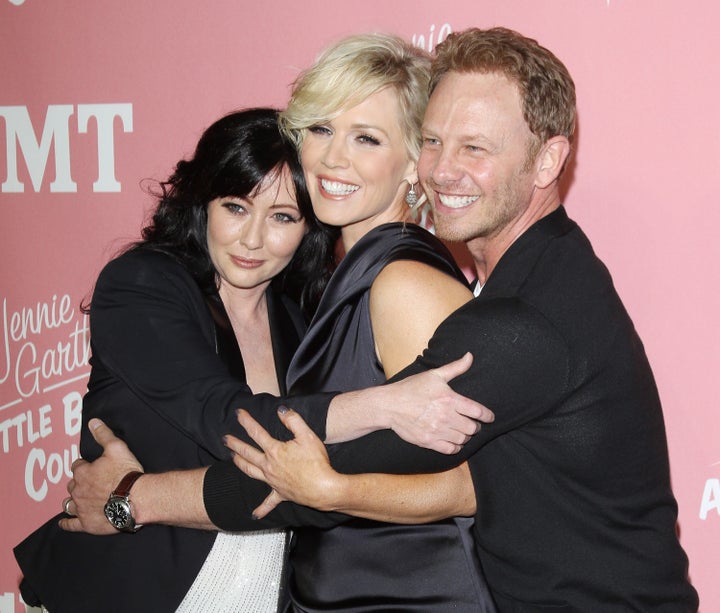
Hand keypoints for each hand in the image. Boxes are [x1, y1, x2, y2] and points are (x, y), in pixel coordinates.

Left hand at [59, 418, 143, 533]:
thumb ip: (103, 435)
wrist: (136, 499)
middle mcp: (78, 491)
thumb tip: (93, 422)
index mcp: (83, 473)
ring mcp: (81, 508)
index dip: (85, 465)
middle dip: (79, 483)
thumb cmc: (126, 474)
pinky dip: (66, 523)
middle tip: (90, 482)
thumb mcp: (117, 448)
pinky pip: (71, 524)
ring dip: (72, 500)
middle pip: (73, 485)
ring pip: (69, 503)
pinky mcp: (86, 523)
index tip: (92, 466)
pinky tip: (64, 522)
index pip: (77, 466)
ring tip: (78, 499)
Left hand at [225, 407, 340, 518]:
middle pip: (247, 453)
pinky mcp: (281, 494)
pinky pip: (269, 503)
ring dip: (240, 464)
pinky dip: (261, 509)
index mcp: (275, 451)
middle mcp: (269, 466)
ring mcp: (273, 481)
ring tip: (232, 458)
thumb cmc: (317, 463)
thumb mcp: (308, 435)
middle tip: (225, 438)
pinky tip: (253, 515)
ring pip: (251, 472)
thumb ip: (293, 420)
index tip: (238, 413)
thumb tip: (281, 410)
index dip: (246, 421)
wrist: (324, 488)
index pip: (256, 433)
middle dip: (235, 444)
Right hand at [385, 353, 493, 453]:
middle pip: (473, 428)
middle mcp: (445, 416)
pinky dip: (455, 447)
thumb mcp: (434, 375)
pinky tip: (453, 440)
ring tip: (461, 431)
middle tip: (472, 424)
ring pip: (463, 439)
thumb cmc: (411, 388)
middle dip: (475, 426)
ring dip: (465, 436)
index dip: (487, 416)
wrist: (389, 405)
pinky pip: (450, 450)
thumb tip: (470, 356)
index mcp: (449, 399)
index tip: (490, 417)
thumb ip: (455, 367)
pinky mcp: (428, 441)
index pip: (477, 411)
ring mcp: (437, 430)